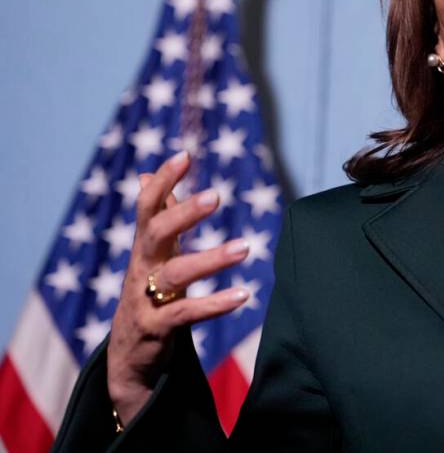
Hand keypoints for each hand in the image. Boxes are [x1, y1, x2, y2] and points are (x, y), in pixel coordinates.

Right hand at [107, 151, 250, 425]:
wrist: (129, 356)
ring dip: (211, 259)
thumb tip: (143, 175)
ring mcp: (145, 299)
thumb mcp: (151, 254)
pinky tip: (243, 295)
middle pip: (155, 233)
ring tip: (246, 248)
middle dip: (184, 213)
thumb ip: (155, 216)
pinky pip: (185, 314)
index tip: (184, 155)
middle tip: (216, 194)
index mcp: (145, 247)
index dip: (162, 181)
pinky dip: (214, 304)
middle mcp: (142, 268)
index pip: (147, 207)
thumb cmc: (148, 294)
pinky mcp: (156, 328)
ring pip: (175, 274)